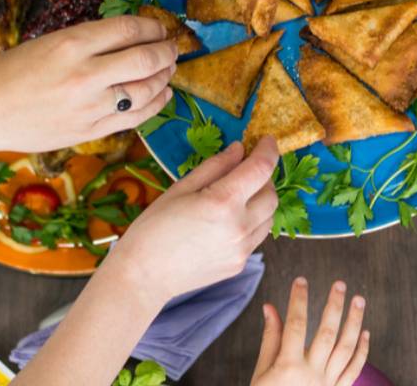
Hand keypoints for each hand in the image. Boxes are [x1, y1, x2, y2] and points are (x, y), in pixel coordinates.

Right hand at [0, 16, 174, 158]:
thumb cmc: (10, 72)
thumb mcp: (49, 42)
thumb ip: (88, 42)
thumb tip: (129, 38)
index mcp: (72, 44)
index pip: (128, 29)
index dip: (152, 27)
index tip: (159, 27)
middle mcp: (85, 75)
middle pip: (145, 59)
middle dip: (166, 51)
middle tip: (171, 47)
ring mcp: (90, 107)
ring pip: (146, 90)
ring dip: (165, 77)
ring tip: (168, 69)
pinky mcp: (90, 131)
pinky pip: (135, 117)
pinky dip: (155, 103)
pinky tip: (161, 95)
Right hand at [102, 137, 279, 304]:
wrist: (144, 275)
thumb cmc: (153, 228)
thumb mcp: (180, 188)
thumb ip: (215, 167)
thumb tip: (239, 149)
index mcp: (223, 202)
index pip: (261, 169)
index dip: (268, 150)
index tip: (266, 141)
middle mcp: (239, 226)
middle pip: (272, 194)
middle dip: (264, 177)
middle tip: (245, 170)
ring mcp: (242, 249)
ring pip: (269, 217)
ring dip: (260, 201)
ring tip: (237, 196)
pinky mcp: (239, 264)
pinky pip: (257, 236)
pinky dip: (252, 222)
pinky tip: (228, 220)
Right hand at [251, 279, 368, 385]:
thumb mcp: (261, 372)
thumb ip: (270, 339)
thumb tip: (269, 308)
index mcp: (288, 366)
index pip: (295, 324)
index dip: (298, 300)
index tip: (300, 281)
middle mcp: (311, 374)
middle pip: (326, 333)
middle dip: (334, 306)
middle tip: (339, 284)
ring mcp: (327, 384)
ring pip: (346, 349)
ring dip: (354, 323)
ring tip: (359, 301)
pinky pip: (353, 370)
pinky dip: (362, 351)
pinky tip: (366, 333)